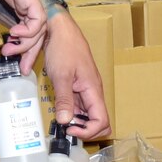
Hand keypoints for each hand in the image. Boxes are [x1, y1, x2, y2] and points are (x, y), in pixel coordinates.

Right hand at [0, 0, 47, 70]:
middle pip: (39, 30)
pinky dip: (30, 32)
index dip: (23, 42)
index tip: (12, 55)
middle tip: (22, 67)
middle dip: (31, 52)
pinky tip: (15, 34)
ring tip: (11, 48)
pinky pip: (38, 20)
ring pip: (40, 28)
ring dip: (27, 44)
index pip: (27, 24)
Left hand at [43, 11, 110, 139]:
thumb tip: (65, 121)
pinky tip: (59, 111)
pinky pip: (79, 106)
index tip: (70, 129)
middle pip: (99, 121)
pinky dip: (71, 112)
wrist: (60, 29)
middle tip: (67, 128)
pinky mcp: (77, 86)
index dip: (88, 131)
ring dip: (77, 122)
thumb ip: (64, 99)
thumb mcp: (61, 75)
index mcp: (93, 89)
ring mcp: (85, 89)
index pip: (102, 120)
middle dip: (86, 130)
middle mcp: (93, 91)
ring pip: (88, 115)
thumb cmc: (64, 47)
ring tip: (61, 121)